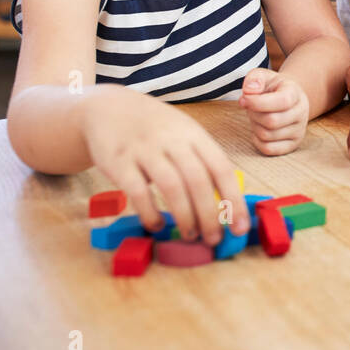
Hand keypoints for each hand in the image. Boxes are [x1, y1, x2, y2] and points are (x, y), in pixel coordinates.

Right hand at [81, 87, 247, 245]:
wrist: (109, 109)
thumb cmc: (155, 129)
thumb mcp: (184, 134)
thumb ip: (203, 161)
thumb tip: (226, 202)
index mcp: (195, 135)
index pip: (221, 168)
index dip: (234, 200)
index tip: (240, 227)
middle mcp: (172, 140)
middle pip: (198, 180)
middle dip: (210, 215)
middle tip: (214, 239)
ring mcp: (145, 149)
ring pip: (172, 187)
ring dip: (185, 216)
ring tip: (191, 235)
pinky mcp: (119, 162)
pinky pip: (138, 192)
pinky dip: (150, 213)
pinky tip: (157, 226)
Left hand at [239, 67, 309, 155]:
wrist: (289, 98)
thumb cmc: (273, 88)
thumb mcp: (263, 76)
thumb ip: (254, 78)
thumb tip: (249, 91)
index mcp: (295, 94)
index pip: (281, 102)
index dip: (258, 102)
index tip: (244, 99)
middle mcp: (301, 113)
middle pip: (272, 121)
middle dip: (254, 114)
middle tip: (250, 108)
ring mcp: (299, 130)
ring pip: (267, 136)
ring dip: (255, 126)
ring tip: (257, 116)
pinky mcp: (292, 144)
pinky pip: (268, 149)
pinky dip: (257, 140)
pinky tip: (259, 128)